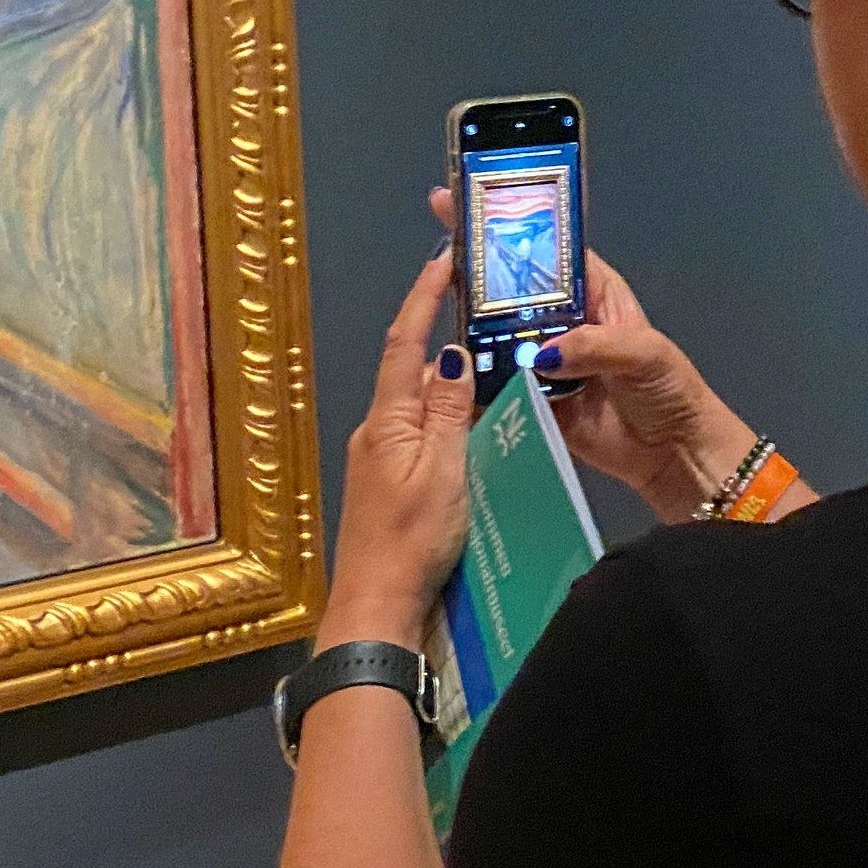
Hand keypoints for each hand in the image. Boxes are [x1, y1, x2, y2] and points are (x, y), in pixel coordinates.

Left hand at [319, 249, 476, 647]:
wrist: (377, 606)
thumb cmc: (412, 540)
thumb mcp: (442, 471)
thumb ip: (448, 411)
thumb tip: (451, 353)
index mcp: (387, 419)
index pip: (404, 343)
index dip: (423, 298)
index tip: (444, 260)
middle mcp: (377, 430)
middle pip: (409, 369)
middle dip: (439, 332)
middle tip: (477, 302)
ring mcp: (380, 458)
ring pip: (417, 402)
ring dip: (447, 377)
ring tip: (489, 355)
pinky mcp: (390, 484)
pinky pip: (421, 432)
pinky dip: (446, 414)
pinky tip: (475, 420)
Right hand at [428, 189, 752, 520]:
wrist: (673, 453)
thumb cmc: (669, 389)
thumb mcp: (643, 354)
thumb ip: (596, 346)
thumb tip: (544, 352)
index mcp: (593, 292)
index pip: (546, 249)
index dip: (509, 226)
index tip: (468, 204)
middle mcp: (563, 320)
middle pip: (512, 291)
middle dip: (477, 274)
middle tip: (438, 259)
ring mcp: (545, 361)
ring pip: (499, 338)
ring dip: (473, 332)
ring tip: (435, 317)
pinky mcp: (535, 401)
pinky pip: (501, 387)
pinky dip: (480, 384)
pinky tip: (452, 376)